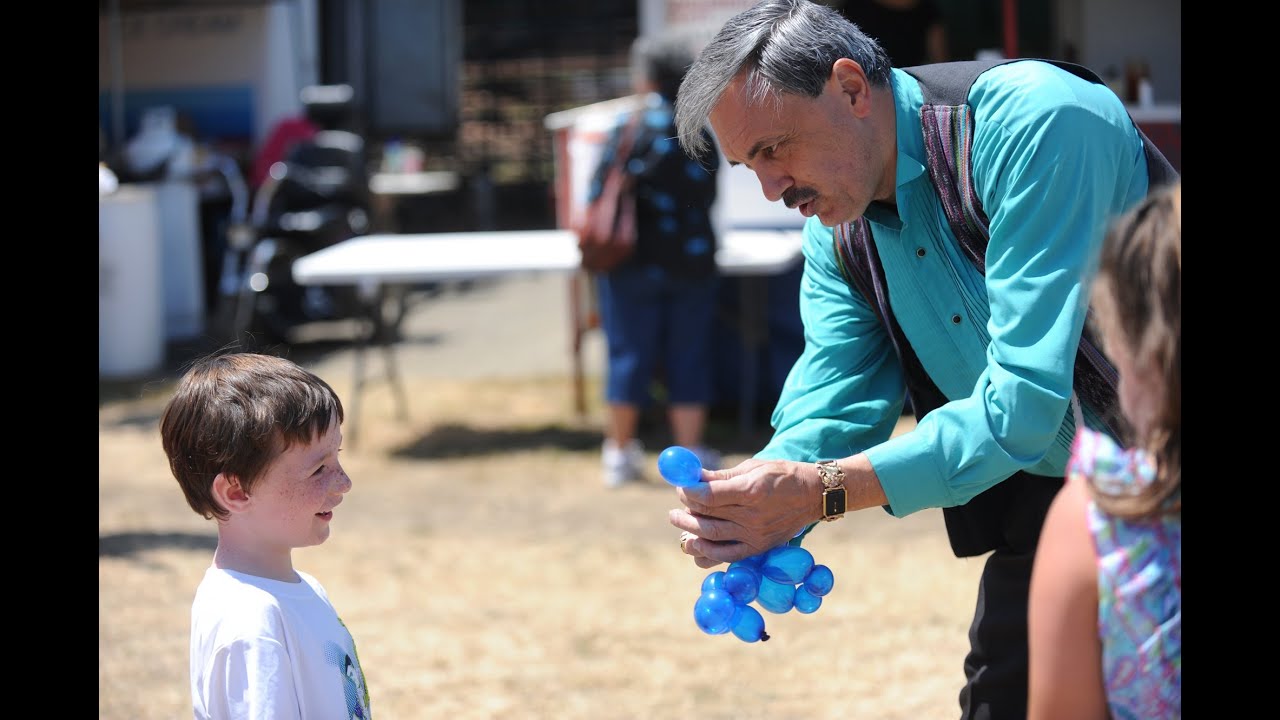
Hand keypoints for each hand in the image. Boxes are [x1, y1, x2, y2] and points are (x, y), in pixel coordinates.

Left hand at [669, 458, 821, 566]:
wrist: (812, 495)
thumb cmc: (780, 475)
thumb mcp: (752, 467)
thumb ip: (720, 476)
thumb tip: (692, 478)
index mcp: (751, 490)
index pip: (709, 496)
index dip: (689, 491)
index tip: (680, 486)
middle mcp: (753, 516)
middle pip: (708, 515)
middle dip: (686, 508)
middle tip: (676, 504)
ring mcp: (756, 535)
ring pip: (712, 537)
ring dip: (689, 529)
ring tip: (678, 520)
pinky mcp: (759, 548)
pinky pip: (727, 556)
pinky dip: (706, 553)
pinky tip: (694, 545)